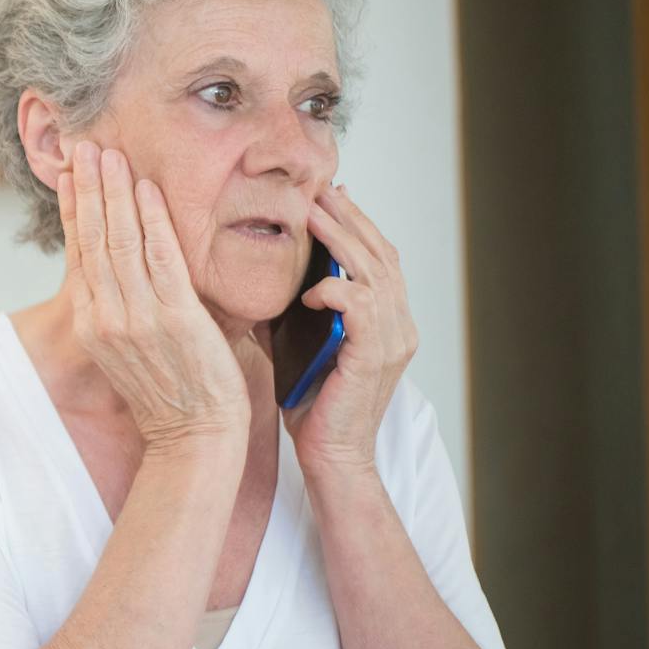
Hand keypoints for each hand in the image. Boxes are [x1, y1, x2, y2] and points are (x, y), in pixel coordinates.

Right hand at [57, 140, 250, 450]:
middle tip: (83, 146)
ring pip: (119, 241)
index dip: (73, 209)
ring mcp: (139, 318)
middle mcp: (108, 318)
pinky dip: (152, 221)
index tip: (69, 173)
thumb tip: (125, 269)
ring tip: (109, 154)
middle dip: (87, 188)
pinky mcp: (175, 319)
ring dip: (114, 192)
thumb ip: (123, 308)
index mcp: (94, 324)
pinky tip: (146, 190)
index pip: (78, 253)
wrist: (194, 437)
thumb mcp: (129, 350)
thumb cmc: (171, 395)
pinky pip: (160, 259)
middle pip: (92, 239)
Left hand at [281, 183, 418, 474]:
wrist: (331, 457)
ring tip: (313, 215)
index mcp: (385, 320)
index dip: (356, 224)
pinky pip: (361, 308)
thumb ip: (284, 315)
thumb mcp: (296, 349)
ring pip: (375, 272)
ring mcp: (393, 340)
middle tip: (320, 190)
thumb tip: (249, 284)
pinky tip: (310, 289)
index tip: (327, 196)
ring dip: (342, 240)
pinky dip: (336, 292)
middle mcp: (398, 325)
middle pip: (381, 254)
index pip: (377, 258)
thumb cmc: (313, 408)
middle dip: (350, 218)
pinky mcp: (375, 357)